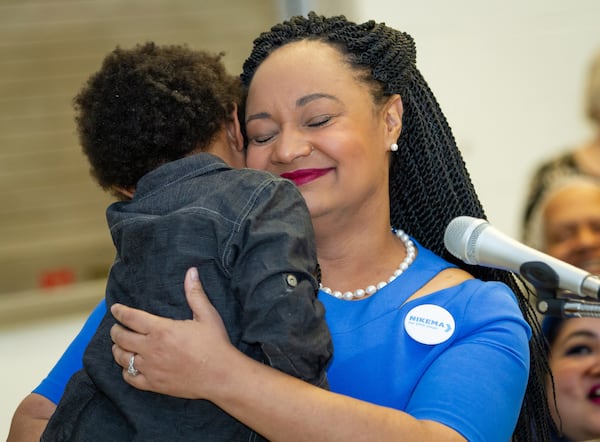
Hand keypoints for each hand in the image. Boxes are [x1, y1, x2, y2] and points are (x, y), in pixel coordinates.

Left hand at [110, 267, 232, 398]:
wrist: (221, 375)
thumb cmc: (215, 344)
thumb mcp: (207, 315)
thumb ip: (195, 293)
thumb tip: (191, 271)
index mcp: (162, 330)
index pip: (131, 318)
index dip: (120, 312)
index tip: (115, 308)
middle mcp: (151, 349)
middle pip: (121, 338)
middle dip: (116, 330)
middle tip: (117, 327)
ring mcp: (151, 368)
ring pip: (122, 358)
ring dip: (118, 350)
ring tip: (121, 345)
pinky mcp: (154, 384)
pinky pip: (130, 378)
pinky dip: (126, 371)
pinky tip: (130, 366)